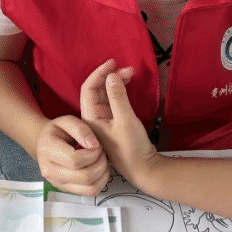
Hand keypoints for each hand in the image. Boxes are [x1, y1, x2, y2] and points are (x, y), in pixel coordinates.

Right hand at [35, 115, 109, 195]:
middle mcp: (49, 170)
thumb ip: (81, 129)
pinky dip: (101, 181)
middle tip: (102, 152)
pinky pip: (90, 192)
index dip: (92, 154)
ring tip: (101, 160)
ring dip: (103, 174)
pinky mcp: (66, 189)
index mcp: (47, 150)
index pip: (74, 160)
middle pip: (84, 176)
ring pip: (90, 187)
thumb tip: (94, 146)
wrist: (47, 144)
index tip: (97, 145)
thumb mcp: (67, 121)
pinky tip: (99, 169)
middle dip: (100, 163)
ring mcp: (57, 183)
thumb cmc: (58, 131)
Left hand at [80, 60, 158, 183]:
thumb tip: (112, 75)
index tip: (114, 62)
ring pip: (105, 95)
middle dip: (110, 76)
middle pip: (96, 90)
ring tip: (130, 74)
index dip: (99, 73)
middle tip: (129, 70)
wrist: (142, 170)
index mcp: (90, 118)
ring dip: (115, 82)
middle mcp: (93, 118)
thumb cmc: (132, 148)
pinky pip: (112, 102)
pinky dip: (119, 91)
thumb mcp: (126, 120)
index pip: (88, 88)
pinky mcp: (112, 123)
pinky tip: (127, 86)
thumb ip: (118, 97)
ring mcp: (102, 121)